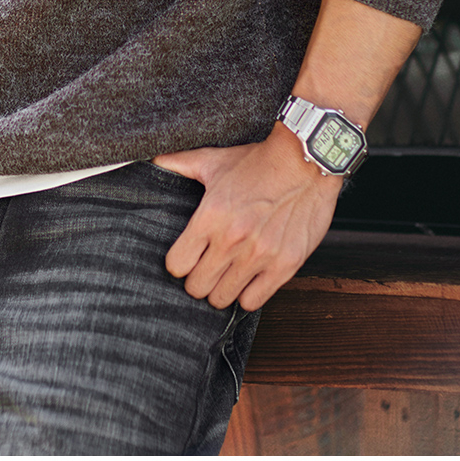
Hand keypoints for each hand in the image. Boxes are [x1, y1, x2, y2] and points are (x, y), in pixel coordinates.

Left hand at [154, 123, 341, 310]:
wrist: (306, 161)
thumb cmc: (259, 162)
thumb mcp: (214, 160)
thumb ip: (179, 163)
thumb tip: (152, 160)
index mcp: (210, 216)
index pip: (177, 264)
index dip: (179, 263)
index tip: (187, 258)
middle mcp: (232, 239)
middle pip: (197, 287)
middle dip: (198, 280)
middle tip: (207, 268)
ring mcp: (260, 255)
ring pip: (223, 298)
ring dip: (222, 288)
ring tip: (227, 274)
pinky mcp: (285, 264)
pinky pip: (254, 301)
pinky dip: (248, 293)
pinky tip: (249, 278)